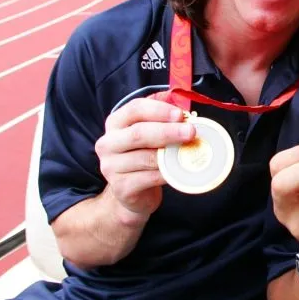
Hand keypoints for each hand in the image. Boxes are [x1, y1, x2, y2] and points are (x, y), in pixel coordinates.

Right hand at [94, 98, 195, 223]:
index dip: (159, 110)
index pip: (135, 109)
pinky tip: (178, 171)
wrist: (133, 192)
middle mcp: (107, 143)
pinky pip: (149, 178)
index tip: (180, 115)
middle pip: (139, 133)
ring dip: (170, 154)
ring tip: (189, 152)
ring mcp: (111, 167)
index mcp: (115, 123)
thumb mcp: (150, 132)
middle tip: (190, 132)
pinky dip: (167, 174)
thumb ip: (162, 118)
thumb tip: (184, 108)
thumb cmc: (144, 155)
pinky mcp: (121, 187)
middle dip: (168, 131)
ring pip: (145, 158)